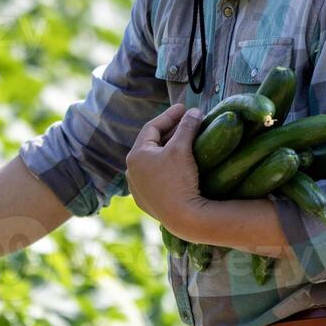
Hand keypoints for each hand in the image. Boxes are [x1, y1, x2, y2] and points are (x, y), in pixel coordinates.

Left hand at [125, 103, 206, 233]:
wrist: (183, 218)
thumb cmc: (179, 179)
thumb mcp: (182, 148)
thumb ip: (187, 126)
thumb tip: (194, 111)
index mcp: (135, 155)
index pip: (152, 127)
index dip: (170, 115)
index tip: (184, 108)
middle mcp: (131, 171)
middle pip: (152, 145)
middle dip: (170, 133)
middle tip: (186, 123)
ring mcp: (138, 189)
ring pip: (153, 163)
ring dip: (167, 152)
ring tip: (183, 144)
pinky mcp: (147, 203)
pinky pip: (156, 179)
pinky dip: (166, 169)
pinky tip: (177, 168)